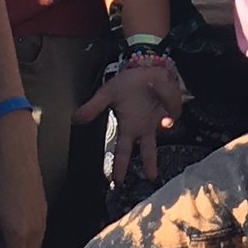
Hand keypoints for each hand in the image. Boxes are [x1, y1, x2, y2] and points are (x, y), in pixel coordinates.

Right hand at [73, 54, 183, 187]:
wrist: (143, 66)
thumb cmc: (126, 82)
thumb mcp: (106, 94)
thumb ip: (93, 108)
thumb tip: (75, 119)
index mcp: (128, 126)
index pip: (122, 150)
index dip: (119, 166)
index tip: (117, 181)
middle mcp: (144, 127)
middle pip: (147, 150)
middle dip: (149, 163)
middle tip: (150, 178)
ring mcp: (158, 119)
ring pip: (164, 129)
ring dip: (164, 121)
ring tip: (160, 111)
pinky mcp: (170, 109)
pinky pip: (172, 112)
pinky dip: (168, 105)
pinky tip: (161, 92)